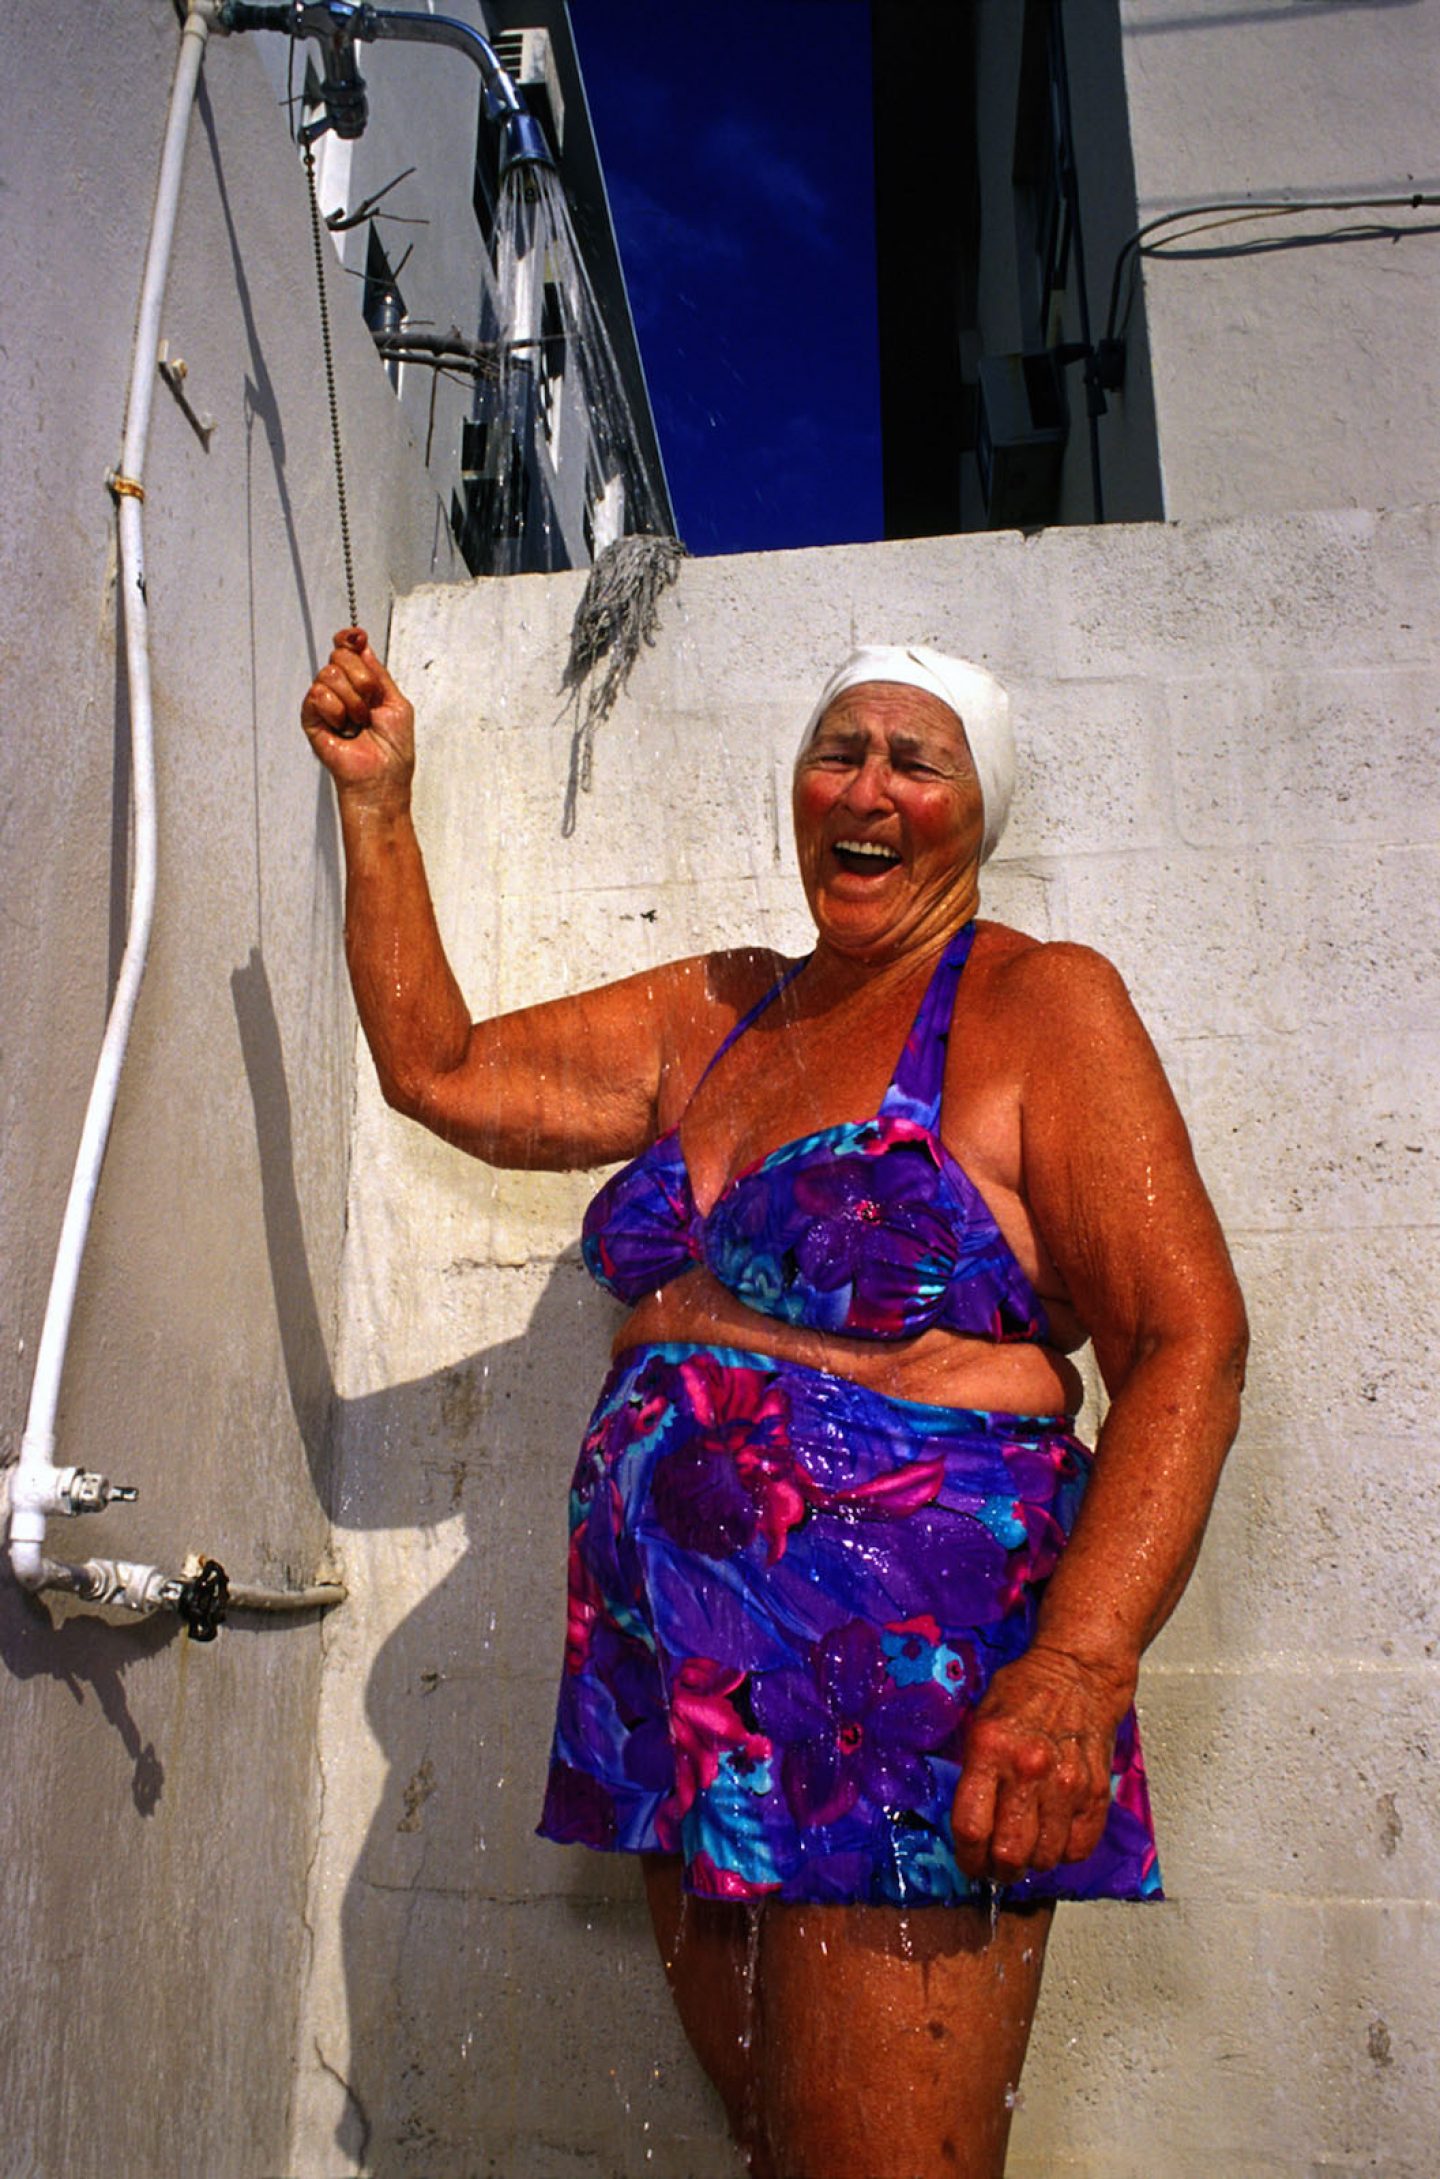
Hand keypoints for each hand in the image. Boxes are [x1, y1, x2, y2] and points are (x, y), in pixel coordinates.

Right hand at [300, 628, 414, 804]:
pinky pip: (317, 694)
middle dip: (361, 680)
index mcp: (363, 685)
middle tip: (369, 705)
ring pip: (329, 674)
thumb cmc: (393, 752)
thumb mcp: (397, 703)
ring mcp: (326, 704)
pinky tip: (342, 727)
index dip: (350, 639)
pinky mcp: (311, 718)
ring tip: (358, 722)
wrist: (381, 779)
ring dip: (352, 701)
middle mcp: (342, 691)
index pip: (348, 650)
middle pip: (339, 656)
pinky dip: (335, 710)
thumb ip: (378, 672)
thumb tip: (362, 644)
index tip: (356, 637)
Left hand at [950, 1642, 1133, 1883]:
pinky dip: (1064, 1852)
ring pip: (1044, 1858)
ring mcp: (1067, 1784)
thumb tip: (968, 1828)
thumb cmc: (1024, 1694)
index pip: (971, 1828)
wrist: (1078, 1674)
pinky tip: (1054, 1836)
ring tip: (1026, 1847)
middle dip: (998, 1870)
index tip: (969, 1862)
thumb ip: (973, 1773)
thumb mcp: (980, 1722)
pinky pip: (1079, 1849)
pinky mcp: (1096, 1793)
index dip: (967, 1857)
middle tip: (996, 1866)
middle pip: (1009, 1854)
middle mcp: (1029, 1771)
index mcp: (990, 1750)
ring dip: (1032, 1862)